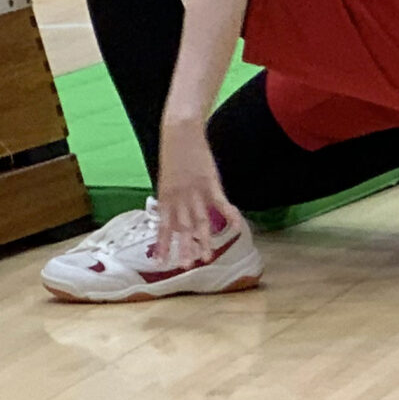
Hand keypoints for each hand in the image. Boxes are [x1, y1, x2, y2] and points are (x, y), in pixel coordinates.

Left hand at [153, 117, 241, 268]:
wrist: (179, 133)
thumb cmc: (173, 156)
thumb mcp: (166, 180)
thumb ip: (170, 200)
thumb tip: (172, 217)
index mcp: (165, 197)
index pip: (163, 226)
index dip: (162, 244)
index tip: (161, 262)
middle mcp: (179, 198)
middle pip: (182, 228)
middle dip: (183, 248)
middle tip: (185, 267)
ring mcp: (195, 192)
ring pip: (200, 221)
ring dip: (203, 240)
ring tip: (206, 257)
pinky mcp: (210, 183)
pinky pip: (221, 203)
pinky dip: (230, 215)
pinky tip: (237, 227)